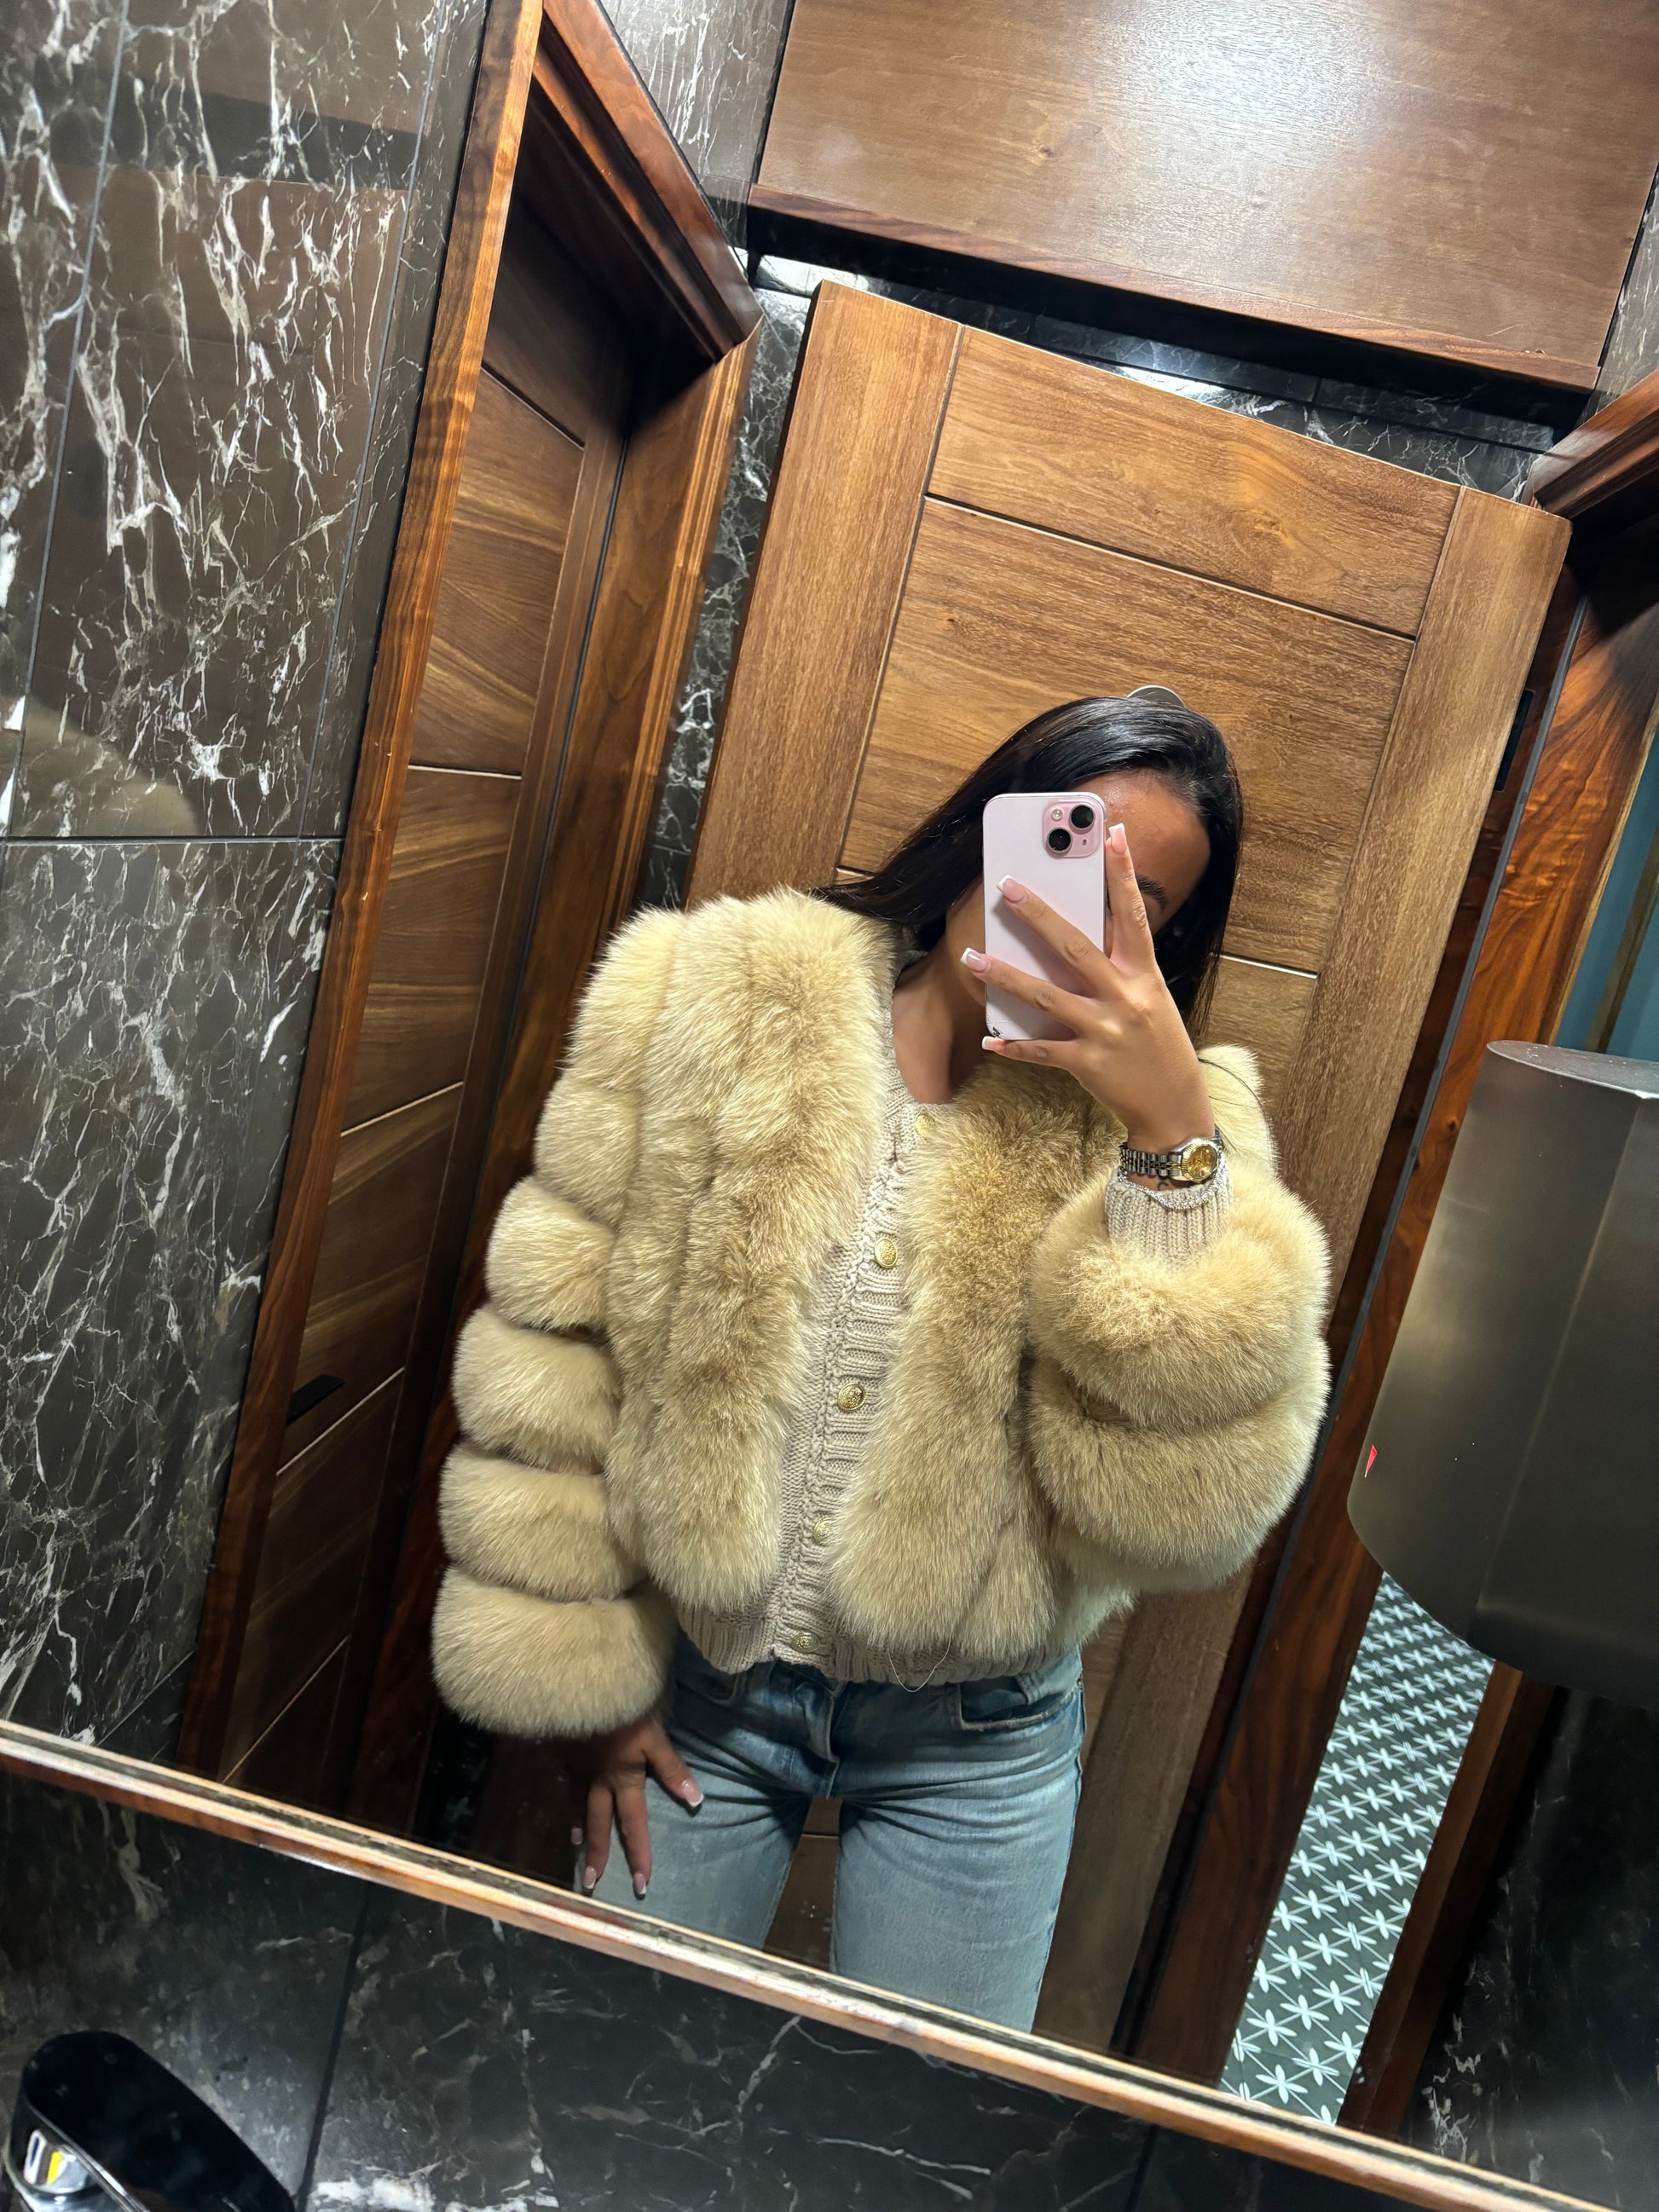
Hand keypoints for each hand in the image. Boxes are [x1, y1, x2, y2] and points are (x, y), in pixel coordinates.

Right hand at [572, 1716, 701, 1899]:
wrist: (579, 1688)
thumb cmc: (622, 1710)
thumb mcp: (653, 1737)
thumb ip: (672, 1768)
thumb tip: (696, 1801)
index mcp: (623, 1779)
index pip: (634, 1824)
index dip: (638, 1853)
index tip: (640, 1884)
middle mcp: (599, 1781)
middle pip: (600, 1823)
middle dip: (598, 1854)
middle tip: (592, 1882)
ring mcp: (578, 1768)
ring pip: (578, 1804)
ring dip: (579, 1826)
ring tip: (577, 1845)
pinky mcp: (565, 1752)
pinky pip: (565, 1780)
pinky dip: (565, 1793)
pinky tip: (565, 1790)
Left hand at [963, 822, 1214, 1156]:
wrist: (1174, 1107)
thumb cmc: (1159, 1047)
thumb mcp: (1151, 1000)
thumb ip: (1118, 971)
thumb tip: (1073, 940)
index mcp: (1144, 976)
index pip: (1133, 915)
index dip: (1123, 874)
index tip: (1111, 835)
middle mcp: (1125, 997)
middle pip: (1075, 946)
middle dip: (1038, 914)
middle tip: (1007, 887)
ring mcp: (1106, 1031)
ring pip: (1045, 996)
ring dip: (1005, 975)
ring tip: (972, 957)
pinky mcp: (1088, 1063)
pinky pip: (1042, 1050)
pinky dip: (1014, 1045)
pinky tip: (990, 1038)